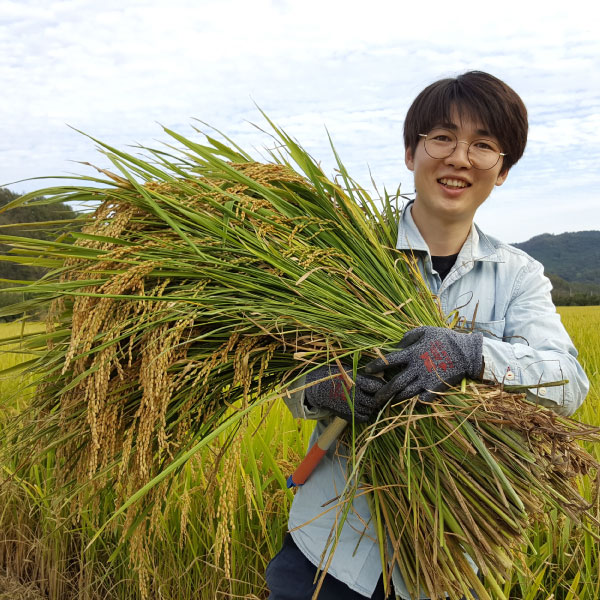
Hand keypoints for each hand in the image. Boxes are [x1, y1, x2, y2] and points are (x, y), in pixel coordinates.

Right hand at [304, 364, 384, 422]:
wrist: (317, 388)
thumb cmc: (334, 376)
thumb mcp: (348, 371)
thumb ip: (362, 376)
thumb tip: (380, 375)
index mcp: (355, 382)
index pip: (375, 387)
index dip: (380, 387)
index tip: (381, 386)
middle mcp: (354, 395)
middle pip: (374, 401)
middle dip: (377, 398)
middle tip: (376, 395)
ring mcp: (350, 407)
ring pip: (369, 410)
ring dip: (371, 406)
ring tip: (368, 400)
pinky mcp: (347, 415)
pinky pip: (362, 418)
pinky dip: (365, 414)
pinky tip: (362, 408)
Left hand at [364, 326, 482, 403]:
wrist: (467, 352)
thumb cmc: (444, 338)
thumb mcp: (425, 331)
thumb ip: (408, 337)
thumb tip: (396, 346)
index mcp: (413, 353)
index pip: (389, 360)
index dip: (376, 366)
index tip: (366, 370)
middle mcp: (417, 368)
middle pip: (395, 383)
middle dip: (383, 392)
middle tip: (374, 399)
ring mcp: (426, 380)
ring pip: (406, 393)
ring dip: (395, 399)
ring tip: (388, 403)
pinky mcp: (436, 388)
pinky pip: (422, 399)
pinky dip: (414, 403)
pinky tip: (408, 404)